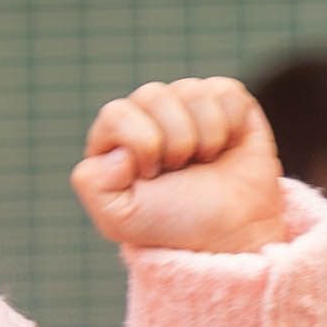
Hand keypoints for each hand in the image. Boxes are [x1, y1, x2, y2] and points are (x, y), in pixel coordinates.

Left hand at [72, 74, 284, 254]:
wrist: (234, 235)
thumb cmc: (175, 226)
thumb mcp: (119, 218)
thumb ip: (93, 184)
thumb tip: (117, 150)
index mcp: (115, 137)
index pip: (116, 113)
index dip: (142, 145)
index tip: (153, 176)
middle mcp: (148, 114)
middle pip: (153, 95)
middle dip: (176, 142)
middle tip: (182, 171)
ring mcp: (187, 104)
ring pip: (191, 91)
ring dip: (205, 137)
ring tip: (205, 162)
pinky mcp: (225, 102)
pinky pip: (225, 91)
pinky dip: (231, 125)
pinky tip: (226, 148)